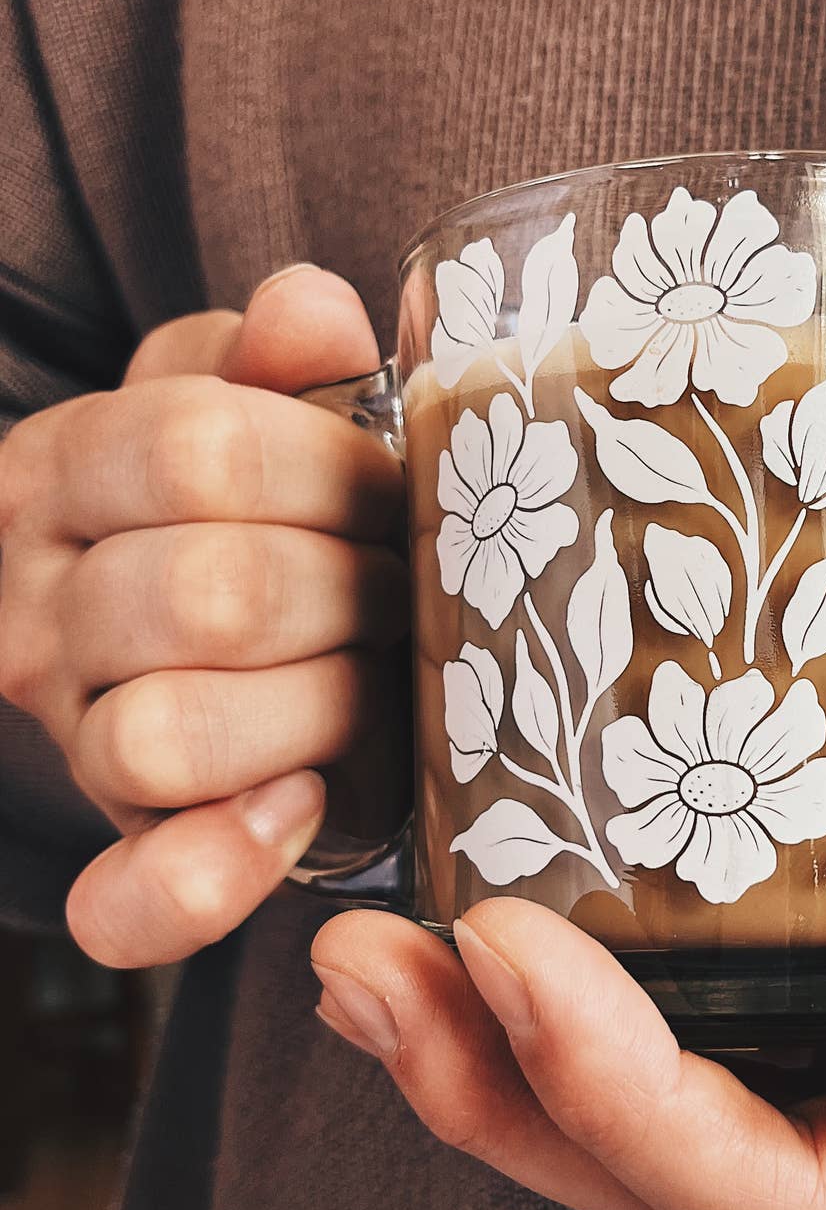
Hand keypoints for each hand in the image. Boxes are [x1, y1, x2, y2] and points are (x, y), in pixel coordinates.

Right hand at [0, 266, 405, 966]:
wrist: (191, 633)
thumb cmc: (244, 509)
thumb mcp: (241, 405)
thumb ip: (274, 358)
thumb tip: (312, 307)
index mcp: (66, 473)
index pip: (197, 448)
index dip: (331, 471)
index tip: (394, 492)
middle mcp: (40, 610)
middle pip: (205, 595)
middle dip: (348, 591)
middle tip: (402, 591)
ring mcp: (71, 738)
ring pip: (171, 734)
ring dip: (320, 705)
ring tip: (373, 680)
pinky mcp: (124, 848)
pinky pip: (134, 902)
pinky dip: (221, 870)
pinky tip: (301, 808)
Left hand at [310, 728, 825, 1209]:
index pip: (781, 1202)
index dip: (625, 1104)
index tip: (511, 953)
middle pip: (670, 1181)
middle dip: (498, 1092)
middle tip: (364, 965)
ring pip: (655, 1120)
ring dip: (496, 1054)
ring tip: (371, 954)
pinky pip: (697, 1028)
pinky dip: (574, 996)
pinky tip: (493, 921)